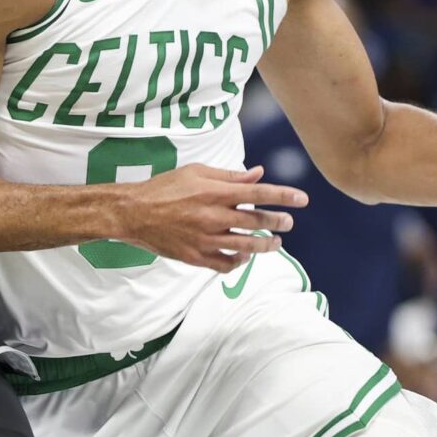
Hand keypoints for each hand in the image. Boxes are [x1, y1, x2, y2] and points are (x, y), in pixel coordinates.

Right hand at [120, 164, 307, 272]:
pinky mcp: (196, 257)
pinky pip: (226, 265)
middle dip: (278, 222)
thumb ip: (229, 175)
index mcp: (215, 193)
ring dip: (265, 245)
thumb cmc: (164, 187)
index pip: (259, 194)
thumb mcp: (196, 172)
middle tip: (288, 223)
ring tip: (275, 243)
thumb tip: (258, 173)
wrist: (134, 213)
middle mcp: (214, 217)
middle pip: (257, 221)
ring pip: (246, 246)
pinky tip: (245, 256)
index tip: (303, 199)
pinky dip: (239, 262)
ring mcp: (205, 240)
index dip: (284, 196)